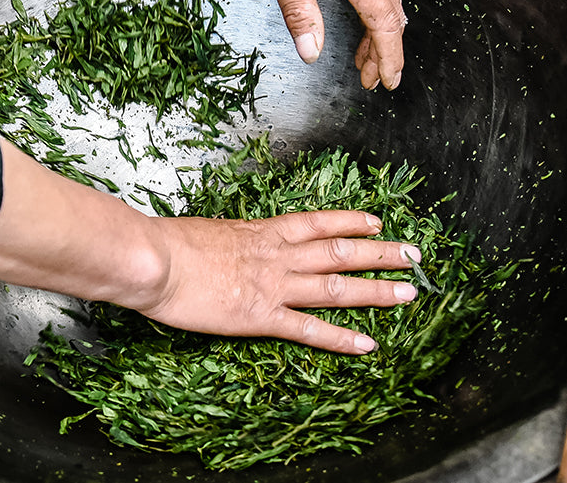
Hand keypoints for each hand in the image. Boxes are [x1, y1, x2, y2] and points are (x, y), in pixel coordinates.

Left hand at [29, 0, 407, 90]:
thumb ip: (300, 14)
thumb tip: (313, 56)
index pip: (385, 25)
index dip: (387, 58)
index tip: (386, 84)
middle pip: (391, 13)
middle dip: (383, 50)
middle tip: (370, 80)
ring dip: (378, 29)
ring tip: (363, 57)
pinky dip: (374, 4)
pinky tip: (360, 13)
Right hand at [137, 210, 419, 353]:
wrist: (153, 260)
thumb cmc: (167, 243)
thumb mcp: (206, 231)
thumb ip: (228, 239)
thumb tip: (229, 242)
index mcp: (261, 232)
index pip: (318, 223)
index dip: (351, 222)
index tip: (377, 221)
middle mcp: (276, 256)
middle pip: (341, 252)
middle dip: (380, 253)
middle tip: (413, 255)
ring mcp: (273, 287)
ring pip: (337, 287)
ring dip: (376, 291)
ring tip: (408, 293)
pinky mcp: (260, 318)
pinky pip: (309, 330)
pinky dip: (341, 337)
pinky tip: (367, 344)